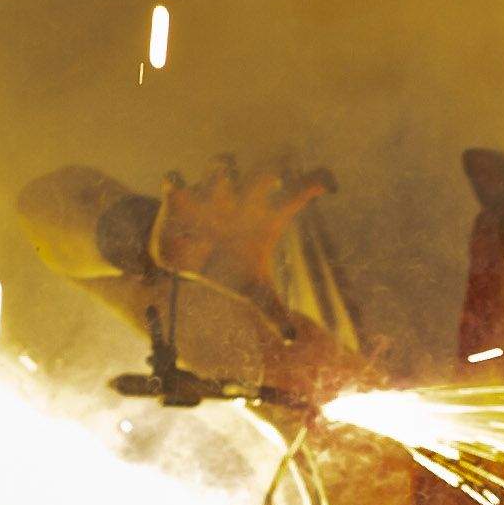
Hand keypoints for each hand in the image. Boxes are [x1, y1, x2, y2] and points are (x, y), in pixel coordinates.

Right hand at [150, 161, 341, 322]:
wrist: (188, 264)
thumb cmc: (228, 268)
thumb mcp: (253, 290)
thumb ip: (273, 310)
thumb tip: (294, 339)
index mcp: (267, 215)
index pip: (299, 191)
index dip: (315, 182)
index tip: (330, 185)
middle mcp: (244, 199)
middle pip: (264, 171)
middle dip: (271, 168)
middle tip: (277, 175)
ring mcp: (213, 195)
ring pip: (222, 165)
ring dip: (224, 167)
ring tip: (226, 176)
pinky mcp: (181, 199)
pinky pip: (175, 181)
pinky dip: (173, 181)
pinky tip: (174, 185)